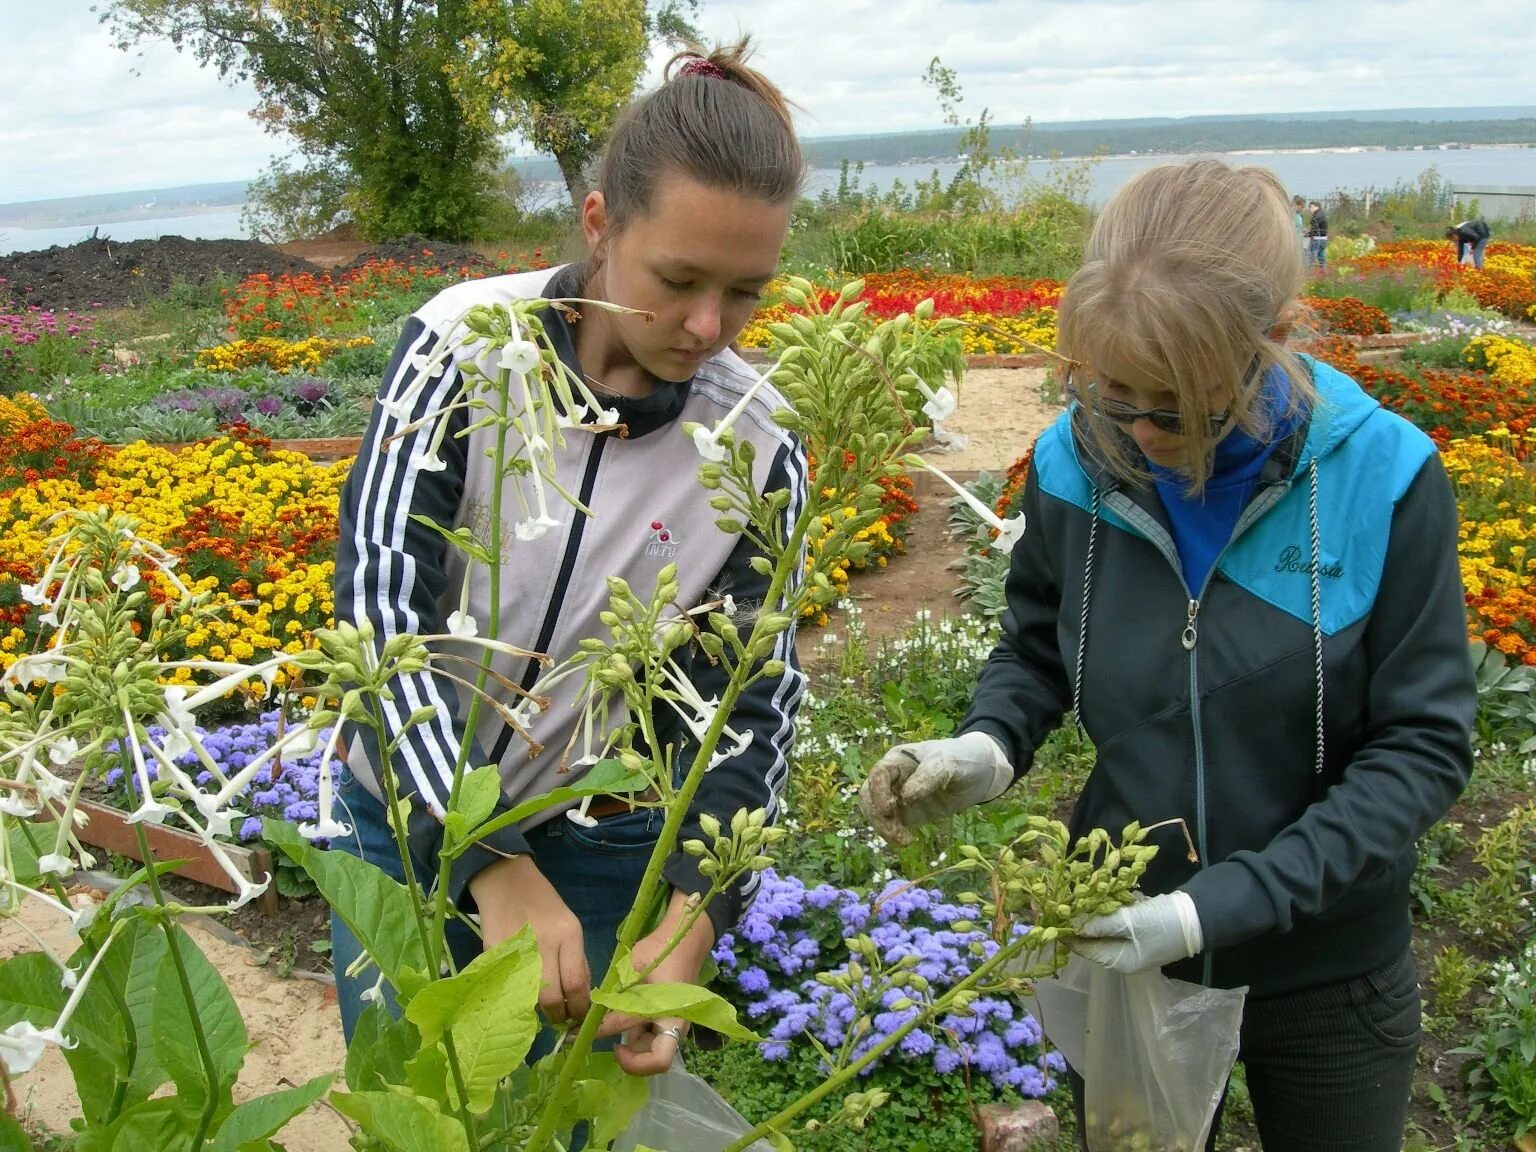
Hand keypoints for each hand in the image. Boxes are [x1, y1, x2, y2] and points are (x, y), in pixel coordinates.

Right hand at [469, 855, 589, 1025]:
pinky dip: (516, 996)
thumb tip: (581, 995)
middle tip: (561, 1021)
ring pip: (529, 997)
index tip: (580, 1019)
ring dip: (538, 1010)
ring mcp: (517, 949)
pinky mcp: (494, 954)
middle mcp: (544, 942)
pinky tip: (521, 995)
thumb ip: (575, 959)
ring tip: (542, 1010)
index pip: (576, 983)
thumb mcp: (568, 925)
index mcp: (568, 933)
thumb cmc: (542, 904)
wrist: (505, 880)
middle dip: (558, 1016)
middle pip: (551, 997)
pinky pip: (508, 985)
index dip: (579, 1008)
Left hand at [597, 889, 715, 1075]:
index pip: (625, 1023)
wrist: (686, 942)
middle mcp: (675, 1025)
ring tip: (613, 1033)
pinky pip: (653, 1043)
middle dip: (633, 1063)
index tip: (577, 1031)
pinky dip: (638, 1043)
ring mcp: (675, 1028)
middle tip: (613, 1049)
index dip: (599, 1028)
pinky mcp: (670, 1026)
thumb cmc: (660, 951)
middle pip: (657, 1061)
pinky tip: (623, 1026)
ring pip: (654, 1055)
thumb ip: (614, 990)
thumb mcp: (633, 965)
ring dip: (634, 1053)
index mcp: (667, 1007)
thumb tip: (590, 1011)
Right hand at [859, 732, 1012, 844]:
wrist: (981, 772)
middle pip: (869, 795)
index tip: (890, 807)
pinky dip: (893, 835)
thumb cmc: (962, 758)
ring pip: (876, 813)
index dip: (879, 791)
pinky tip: (906, 841)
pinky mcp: (908, 814)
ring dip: (883, 828)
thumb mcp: (948, 762)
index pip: (879, 774)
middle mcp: (893, 778)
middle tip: (894, 831)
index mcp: (898, 759)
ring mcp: (898, 796)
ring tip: (903, 840)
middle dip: (877, 814)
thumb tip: (906, 798)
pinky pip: (891, 825)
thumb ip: (928, 777)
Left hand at [1072, 891, 1203, 973]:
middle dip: (1082, 919)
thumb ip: (1100, 925)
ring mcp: (1133, 942)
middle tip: (1067, 898)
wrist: (1199, 916)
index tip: (1053, 914)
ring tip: (1082, 893)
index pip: (1085, 948)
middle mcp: (1123, 956)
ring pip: (1105, 926)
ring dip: (1096, 911)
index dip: (1068, 932)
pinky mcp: (1141, 928)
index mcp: (1119, 961)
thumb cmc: (1163, 924)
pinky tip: (1106, 894)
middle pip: (1094, 937)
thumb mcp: (1129, 923)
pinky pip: (1118, 919)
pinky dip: (1112, 908)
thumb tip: (1072, 927)